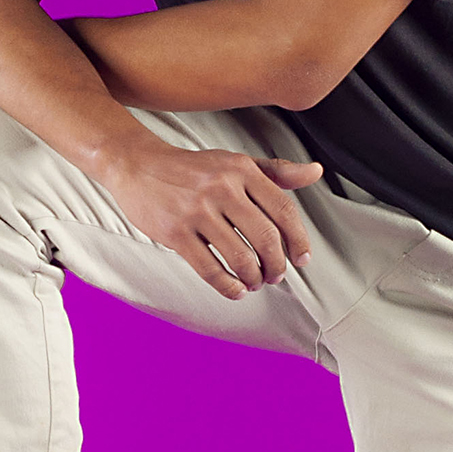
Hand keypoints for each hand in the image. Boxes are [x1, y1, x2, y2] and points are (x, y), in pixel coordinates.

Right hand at [98, 135, 322, 297]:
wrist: (138, 164)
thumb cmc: (192, 168)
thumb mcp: (236, 161)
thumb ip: (276, 171)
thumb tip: (315, 172)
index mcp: (242, 170)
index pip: (283, 210)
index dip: (298, 240)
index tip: (301, 259)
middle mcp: (222, 188)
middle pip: (266, 238)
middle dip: (276, 265)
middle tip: (276, 275)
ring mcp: (197, 211)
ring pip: (240, 257)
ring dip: (253, 277)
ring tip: (254, 281)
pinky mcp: (176, 233)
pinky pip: (210, 269)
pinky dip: (228, 286)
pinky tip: (235, 290)